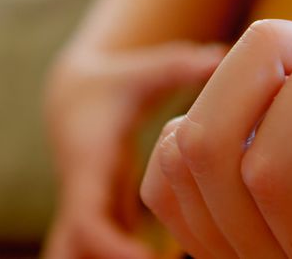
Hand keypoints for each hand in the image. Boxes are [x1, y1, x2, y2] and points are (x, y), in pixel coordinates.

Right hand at [43, 42, 226, 258]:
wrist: (70, 96)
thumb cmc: (112, 84)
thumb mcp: (141, 73)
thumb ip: (178, 66)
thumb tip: (221, 53)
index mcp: (88, 166)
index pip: (89, 221)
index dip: (114, 247)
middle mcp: (80, 197)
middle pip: (72, 255)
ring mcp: (85, 213)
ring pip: (79, 258)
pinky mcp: (98, 221)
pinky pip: (100, 256)